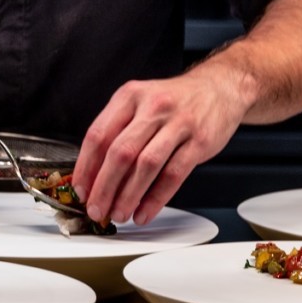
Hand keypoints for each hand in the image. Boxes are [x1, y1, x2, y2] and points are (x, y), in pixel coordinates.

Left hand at [71, 64, 248, 225]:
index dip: (86, 167)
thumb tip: (95, 175)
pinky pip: (173, 175)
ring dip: (128, 196)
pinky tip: (145, 212)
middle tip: (97, 209)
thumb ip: (118, 131)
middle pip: (120, 153)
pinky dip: (156, 199)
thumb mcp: (141, 103)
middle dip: (104, 188)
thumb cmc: (176, 101)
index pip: (99, 135)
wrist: (220, 88)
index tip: (81, 190)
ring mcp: (178, 123)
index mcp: (130, 97)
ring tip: (119, 214)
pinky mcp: (199, 141)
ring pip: (146, 165)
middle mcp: (152, 107)